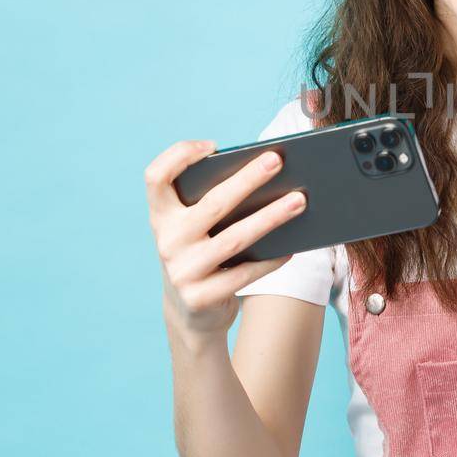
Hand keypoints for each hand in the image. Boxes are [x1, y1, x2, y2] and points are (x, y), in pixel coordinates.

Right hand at [144, 140, 307, 345]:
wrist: (190, 311)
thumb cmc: (201, 253)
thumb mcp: (194, 228)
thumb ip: (211, 203)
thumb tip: (264, 175)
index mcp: (161, 216)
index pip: (156, 177)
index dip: (179, 156)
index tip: (212, 146)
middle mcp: (167, 241)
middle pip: (212, 203)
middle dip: (248, 179)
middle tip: (277, 161)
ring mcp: (182, 271)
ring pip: (235, 238)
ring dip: (271, 217)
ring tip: (299, 201)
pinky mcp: (201, 297)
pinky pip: (244, 273)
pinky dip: (271, 259)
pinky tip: (292, 246)